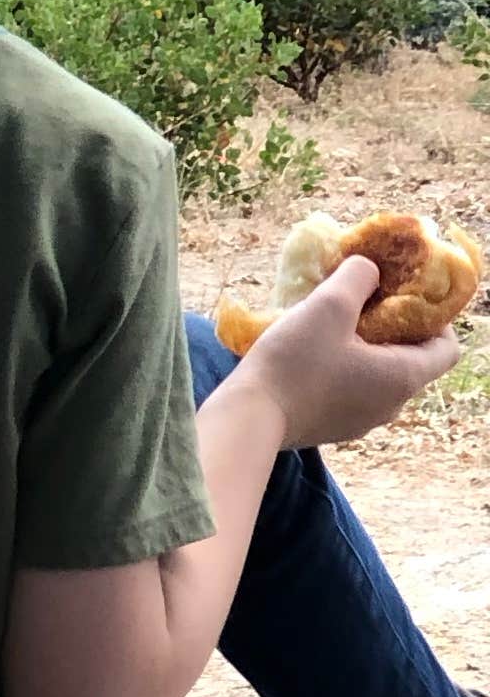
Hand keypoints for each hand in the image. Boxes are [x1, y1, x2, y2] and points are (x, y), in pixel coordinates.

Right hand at [231, 253, 460, 450]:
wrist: (249, 418)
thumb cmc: (295, 361)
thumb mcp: (329, 304)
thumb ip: (358, 276)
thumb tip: (369, 269)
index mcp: (403, 377)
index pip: (447, 347)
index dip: (434, 318)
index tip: (401, 298)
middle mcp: (392, 405)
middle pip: (411, 359)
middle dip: (392, 328)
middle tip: (360, 304)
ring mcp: (362, 421)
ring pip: (379, 376)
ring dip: (363, 349)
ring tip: (329, 327)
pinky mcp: (334, 427)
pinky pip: (352, 391)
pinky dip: (343, 370)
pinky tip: (310, 355)